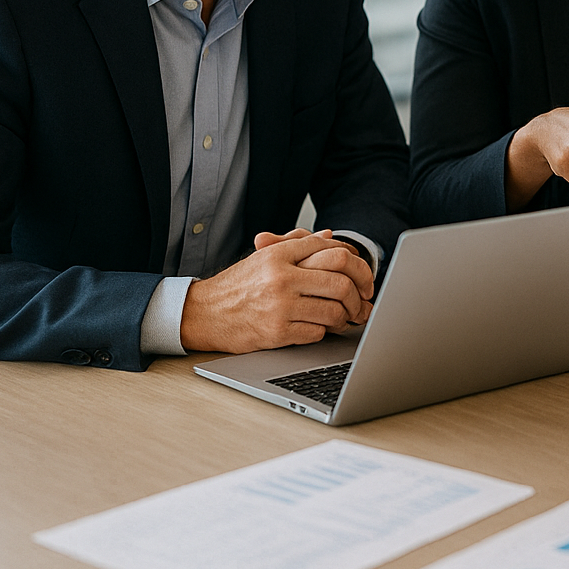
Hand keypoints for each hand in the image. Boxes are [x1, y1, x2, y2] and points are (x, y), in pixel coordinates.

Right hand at [179, 229, 376, 352]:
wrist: (203, 313)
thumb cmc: (238, 286)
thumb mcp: (265, 257)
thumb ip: (297, 245)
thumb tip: (330, 236)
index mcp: (279, 254)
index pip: (333, 251)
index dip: (358, 265)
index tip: (364, 278)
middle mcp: (281, 277)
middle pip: (341, 281)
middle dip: (360, 294)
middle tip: (364, 301)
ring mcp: (279, 306)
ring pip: (334, 310)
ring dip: (346, 316)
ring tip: (346, 317)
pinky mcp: (276, 332)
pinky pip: (318, 332)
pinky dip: (324, 331)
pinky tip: (321, 327)